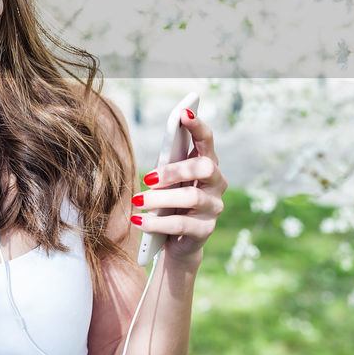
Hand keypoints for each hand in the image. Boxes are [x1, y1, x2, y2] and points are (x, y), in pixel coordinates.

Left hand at [132, 110, 226, 265]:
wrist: (173, 241)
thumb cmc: (168, 202)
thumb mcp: (165, 182)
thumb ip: (165, 167)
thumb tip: (157, 165)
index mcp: (207, 164)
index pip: (207, 141)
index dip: (197, 126)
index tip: (183, 113)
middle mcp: (217, 183)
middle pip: (204, 167)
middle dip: (174, 170)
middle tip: (147, 178)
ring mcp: (214, 207)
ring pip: (191, 197)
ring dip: (160, 199)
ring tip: (137, 202)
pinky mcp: (206, 230)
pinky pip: (181, 224)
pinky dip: (156, 222)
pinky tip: (139, 221)